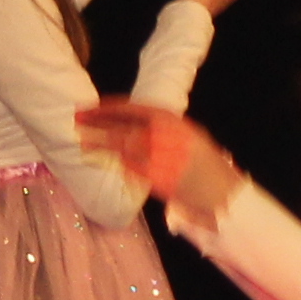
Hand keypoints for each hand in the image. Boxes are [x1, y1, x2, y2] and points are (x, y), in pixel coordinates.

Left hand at [75, 100, 243, 220]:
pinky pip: (131, 169)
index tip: (91, 107)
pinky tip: (102, 161)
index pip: (134, 108)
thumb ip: (163, 128)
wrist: (224, 192)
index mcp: (174, 121)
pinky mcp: (159, 181)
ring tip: (82, 142)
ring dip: (100, 145)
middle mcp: (167, 137)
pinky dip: (115, 163)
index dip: (108, 107)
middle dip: (97, 124)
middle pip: (123, 128)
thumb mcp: (189, 134)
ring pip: (122, 148)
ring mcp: (163, 160)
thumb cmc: (206, 163)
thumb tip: (132, 124)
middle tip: (76, 121)